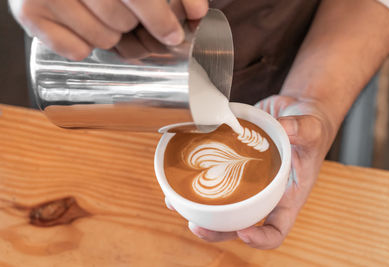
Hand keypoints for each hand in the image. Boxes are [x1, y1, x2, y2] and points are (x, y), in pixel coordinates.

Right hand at [9, 0, 207, 59]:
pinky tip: (78, 25)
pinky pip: (76, 51)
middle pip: (121, 23)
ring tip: (101, 16)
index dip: (159, 18)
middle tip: (125, 15)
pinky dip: (83, 45)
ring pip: (102, 39)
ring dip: (109, 34)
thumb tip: (199, 12)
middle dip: (130, 24)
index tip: (173, 35)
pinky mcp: (27, 12)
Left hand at [165, 95, 336, 248]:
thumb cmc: (310, 128)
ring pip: (222, 205)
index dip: (261, 239)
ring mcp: (247, 181)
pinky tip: (177, 178)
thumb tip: (285, 127)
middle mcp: (264, 194)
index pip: (277, 230)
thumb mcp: (312, 128)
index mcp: (286, 196)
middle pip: (241, 223)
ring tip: (175, 205)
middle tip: (196, 226)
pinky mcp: (233, 163)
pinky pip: (214, 178)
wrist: (296, 112)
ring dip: (199, 210)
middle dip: (218, 230)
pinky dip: (195, 180)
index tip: (244, 232)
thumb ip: (303, 130)